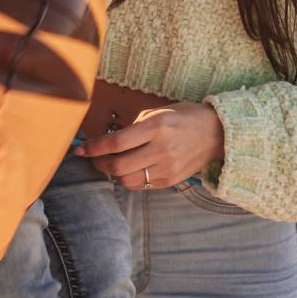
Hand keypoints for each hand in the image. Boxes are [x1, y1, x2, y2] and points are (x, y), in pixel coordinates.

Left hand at [75, 101, 224, 190]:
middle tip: (92, 158)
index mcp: (156, 127)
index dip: (94, 148)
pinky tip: (127, 169)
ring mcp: (167, 168)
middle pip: (118, 166)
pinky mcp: (171, 181)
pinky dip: (129, 179)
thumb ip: (134, 127)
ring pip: (127, 180)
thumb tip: (110, 141)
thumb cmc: (183, 117)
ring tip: (109, 164)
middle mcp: (161, 149)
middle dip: (99, 163)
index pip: (116, 143)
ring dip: (112, 174)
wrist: (216, 133)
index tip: (80, 149)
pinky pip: (141, 185)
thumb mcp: (158, 112)